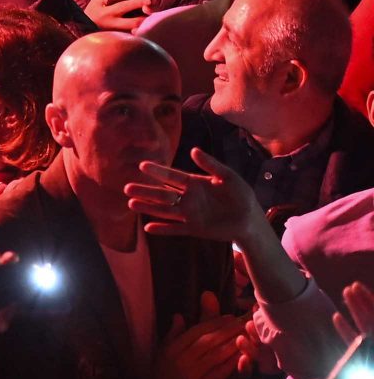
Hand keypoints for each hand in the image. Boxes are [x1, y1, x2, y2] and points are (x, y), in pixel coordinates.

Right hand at [86, 0, 151, 30]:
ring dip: (144, 24)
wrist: (82, 28)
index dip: (138, 2)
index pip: (125, 6)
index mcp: (106, 13)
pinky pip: (132, 35)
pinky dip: (138, 30)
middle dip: (145, 17)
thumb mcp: (96, 1)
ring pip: (135, 30)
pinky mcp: (118, 38)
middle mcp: (112, 24)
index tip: (148, 0)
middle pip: (134, 22)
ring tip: (147, 18)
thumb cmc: (90, 12)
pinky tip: (141, 26)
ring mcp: (116, 33)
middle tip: (150, 11)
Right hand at [127, 148, 268, 245]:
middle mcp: (188, 198)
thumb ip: (211, 164)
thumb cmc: (241, 195)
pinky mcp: (194, 228)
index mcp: (194, 183)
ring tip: (131, 204)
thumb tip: (193, 150)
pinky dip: (162, 229)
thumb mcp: (228, 176)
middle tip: (127, 188)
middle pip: (162, 194)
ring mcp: (189, 214)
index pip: (172, 176)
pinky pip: (175, 229)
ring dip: (148, 207)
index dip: (158, 171)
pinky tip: (148, 228)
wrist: (251, 219)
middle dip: (145, 190)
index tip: (142, 165)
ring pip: (164, 210)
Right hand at [148, 291, 251, 378]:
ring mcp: (191, 376)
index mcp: (172, 349)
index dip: (214, 323)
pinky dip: (230, 364)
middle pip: (208, 342)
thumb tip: (179, 316)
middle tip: (243, 323)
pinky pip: (218, 374)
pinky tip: (241, 357)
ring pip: (215, 356)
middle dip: (227, 331)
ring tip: (246, 336)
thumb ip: (172, 334)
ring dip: (232, 345)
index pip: (195, 332)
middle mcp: (181, 360)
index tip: (229, 317)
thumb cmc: (162, 375)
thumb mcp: (162, 353)